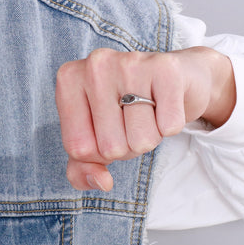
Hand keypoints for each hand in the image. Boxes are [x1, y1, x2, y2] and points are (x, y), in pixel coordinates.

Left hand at [55, 46, 235, 190]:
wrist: (174, 78)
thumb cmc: (129, 107)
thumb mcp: (96, 135)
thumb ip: (83, 167)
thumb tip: (102, 182)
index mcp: (69, 79)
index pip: (79, 149)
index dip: (99, 152)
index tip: (110, 126)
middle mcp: (95, 64)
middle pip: (110, 147)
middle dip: (128, 144)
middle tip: (135, 118)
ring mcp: (130, 62)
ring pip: (141, 140)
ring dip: (151, 136)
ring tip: (151, 111)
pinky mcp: (166, 68)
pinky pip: (169, 127)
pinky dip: (171, 125)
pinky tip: (166, 104)